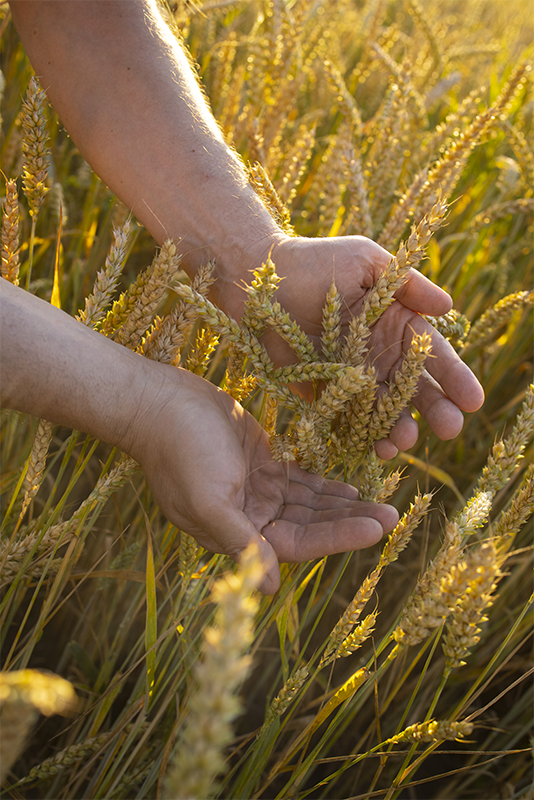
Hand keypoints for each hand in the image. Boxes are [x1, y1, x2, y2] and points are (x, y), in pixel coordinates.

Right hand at [124, 364, 398, 591]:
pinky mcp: (261, 462)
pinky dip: (325, 485)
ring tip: (384, 504)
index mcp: (237, 532)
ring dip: (344, 504)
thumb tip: (270, 586)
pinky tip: (352, 487)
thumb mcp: (208, 498)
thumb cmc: (180, 449)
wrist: (159, 402)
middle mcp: (250, 517)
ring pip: (310, 503)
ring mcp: (256, 489)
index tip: (378, 528)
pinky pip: (300, 480)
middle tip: (393, 515)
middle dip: (349, 521)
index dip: (338, 537)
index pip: (298, 543)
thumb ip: (240, 541)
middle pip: (310, 525)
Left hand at [226, 235, 483, 458]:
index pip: (432, 354)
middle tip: (450, 429)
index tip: (473, 400)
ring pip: (383, 410)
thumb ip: (406, 283)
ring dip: (398, 428)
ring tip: (406, 442)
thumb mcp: (365, 261)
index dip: (454, 377)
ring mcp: (352, 377)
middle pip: (413, 389)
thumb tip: (448, 306)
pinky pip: (346, 419)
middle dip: (435, 410)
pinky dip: (361, 435)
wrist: (258, 279)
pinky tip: (374, 448)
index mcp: (395, 323)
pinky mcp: (322, 393)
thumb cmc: (316, 261)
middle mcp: (378, 354)